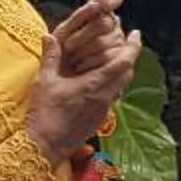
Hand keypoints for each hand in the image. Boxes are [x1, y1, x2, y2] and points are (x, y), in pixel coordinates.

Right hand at [28, 0, 138, 159]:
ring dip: (122, 71)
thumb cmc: (44, 114)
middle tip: (126, 44)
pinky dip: (114, 85)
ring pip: (122, 85)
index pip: (124, 61)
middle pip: (128, 72)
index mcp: (95, 84)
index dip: (134, 46)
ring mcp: (105, 109)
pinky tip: (101, 82)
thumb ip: (50, 57)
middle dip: (130, 56)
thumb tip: (49, 36)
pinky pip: (114, 97)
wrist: (46, 146)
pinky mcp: (101, 118)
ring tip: (114, 60)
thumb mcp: (44, 82)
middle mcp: (105, 96)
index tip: (136, 34)